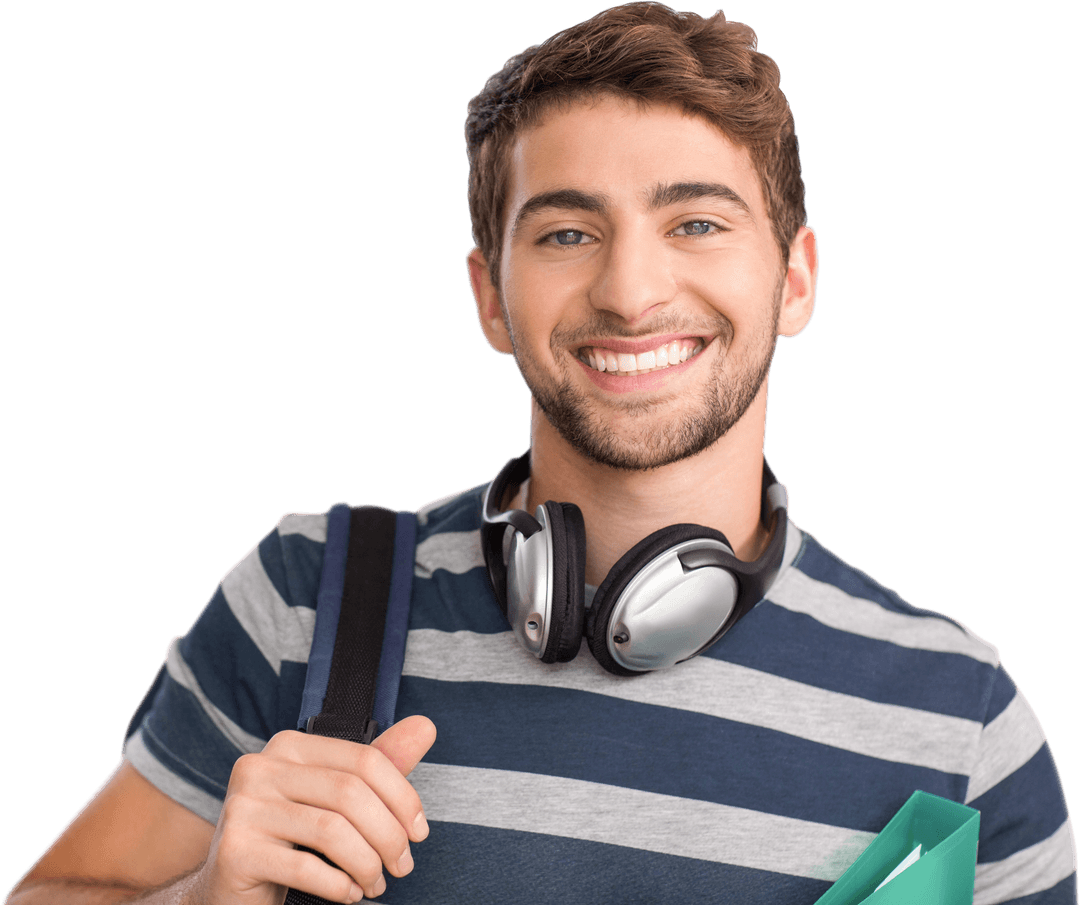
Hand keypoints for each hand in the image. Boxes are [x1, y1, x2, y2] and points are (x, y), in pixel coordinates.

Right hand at [191, 714, 435, 903]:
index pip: (364, 760)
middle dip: (388, 835)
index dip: (402, 797)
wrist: (227, 891)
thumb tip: (425, 726)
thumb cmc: (291, 841)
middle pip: (349, 794)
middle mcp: (260, 767)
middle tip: (403, 866)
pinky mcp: (234, 852)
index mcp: (289, 746)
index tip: (419, 833)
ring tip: (376, 884)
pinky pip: (305, 867)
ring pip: (331, 831)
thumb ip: (379, 766)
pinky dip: (339, 886)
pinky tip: (350, 894)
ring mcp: (243, 808)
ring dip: (367, 864)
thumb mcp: (336, 800)